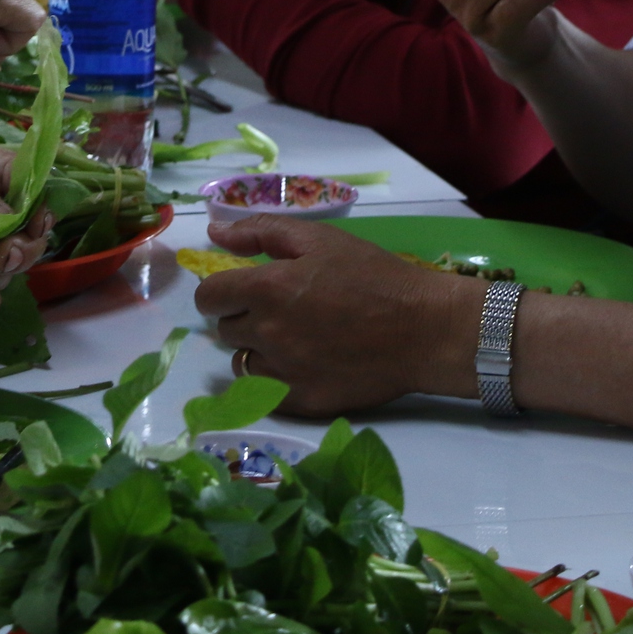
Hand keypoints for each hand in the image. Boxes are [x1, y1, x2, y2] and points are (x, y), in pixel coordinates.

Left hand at [193, 218, 481, 414]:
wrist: (424, 328)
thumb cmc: (374, 276)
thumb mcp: (320, 238)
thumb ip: (260, 232)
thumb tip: (214, 233)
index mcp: (267, 288)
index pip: (209, 297)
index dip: (221, 291)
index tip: (242, 290)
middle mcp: (267, 332)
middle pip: (226, 330)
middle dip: (244, 317)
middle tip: (281, 310)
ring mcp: (283, 372)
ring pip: (242, 363)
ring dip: (257, 350)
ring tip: (293, 339)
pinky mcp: (302, 401)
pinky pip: (264, 393)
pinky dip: (274, 379)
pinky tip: (301, 365)